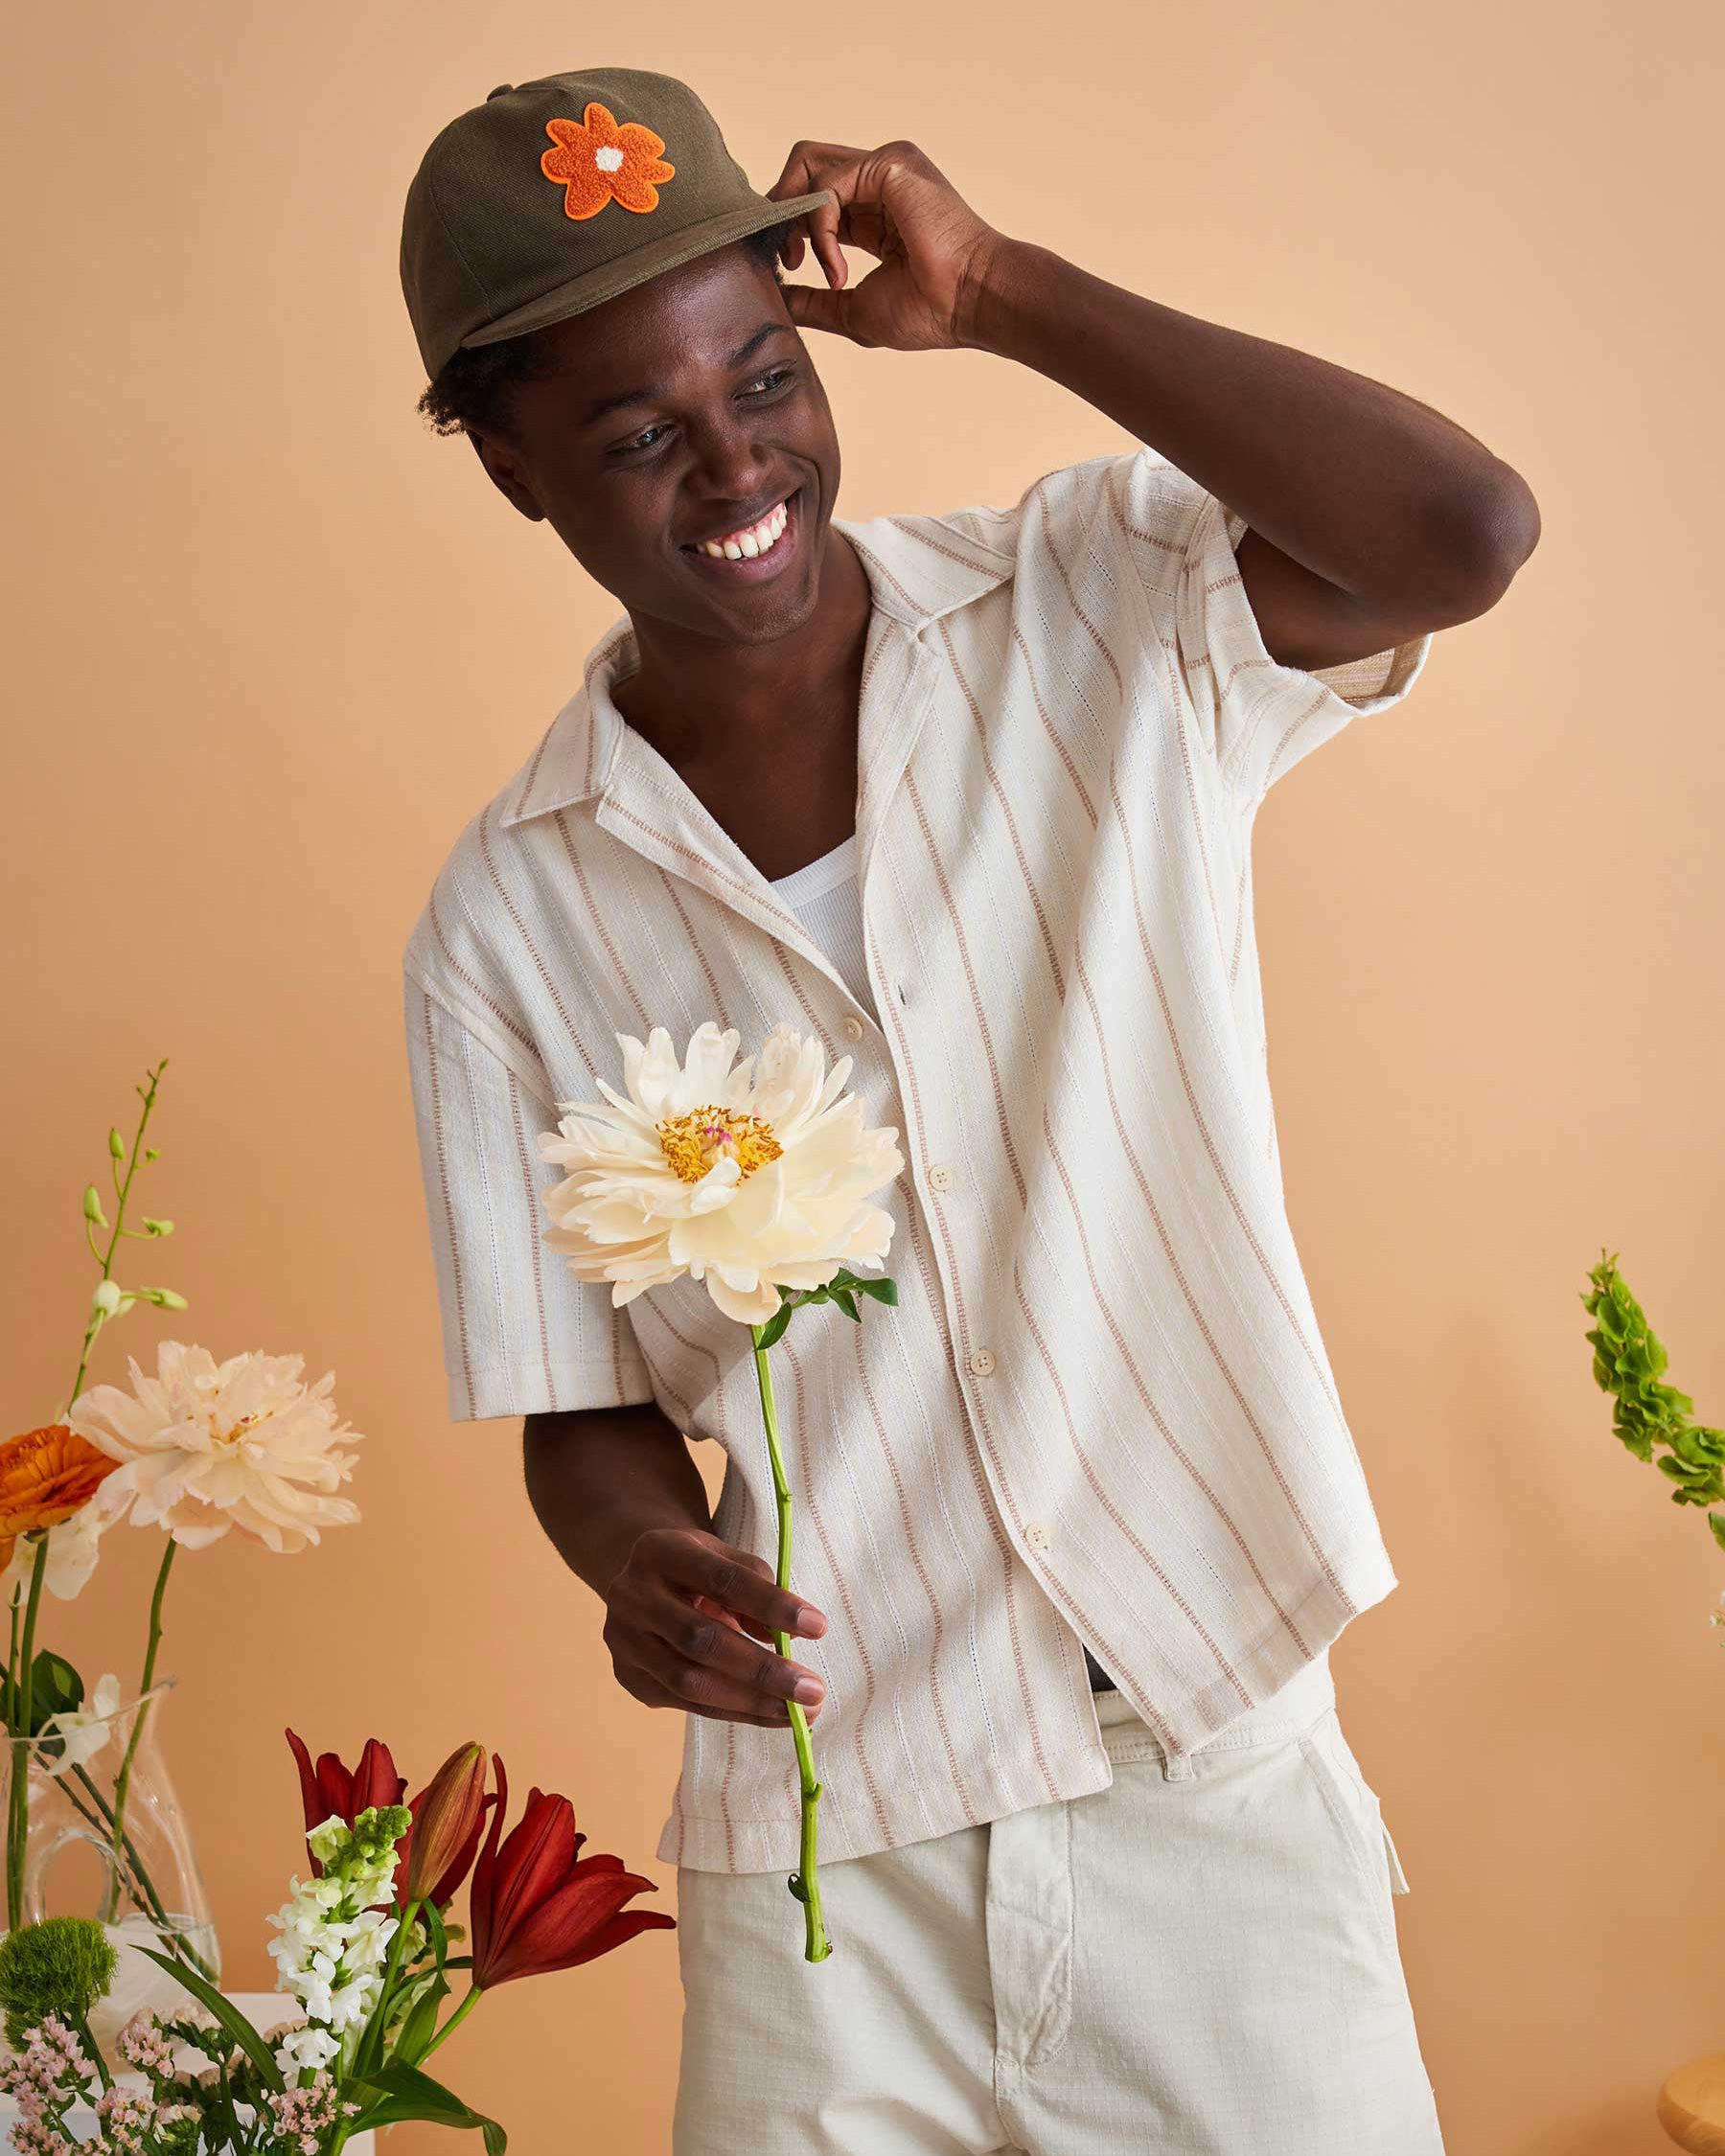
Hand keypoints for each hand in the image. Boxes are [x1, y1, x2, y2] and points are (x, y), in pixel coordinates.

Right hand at [603, 1525, 829, 1728]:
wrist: (635, 1578)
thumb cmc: (694, 1567)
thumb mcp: (722, 1556)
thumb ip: (756, 1586)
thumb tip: (785, 1639)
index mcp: (660, 1552)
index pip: (722, 1580)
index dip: (771, 1604)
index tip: (819, 1627)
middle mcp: (633, 1596)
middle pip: (702, 1640)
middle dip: (763, 1671)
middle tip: (813, 1690)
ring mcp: (625, 1641)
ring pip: (690, 1682)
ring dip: (751, 1703)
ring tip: (799, 1714)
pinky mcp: (629, 1678)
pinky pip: (686, 1703)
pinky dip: (733, 1712)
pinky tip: (769, 1715)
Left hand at [765, 137, 1006, 351]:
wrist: (971, 302)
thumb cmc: (928, 312)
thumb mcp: (852, 310)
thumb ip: (812, 301)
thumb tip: (775, 299)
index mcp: (874, 213)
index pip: (813, 197)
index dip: (788, 226)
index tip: (786, 267)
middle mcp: (878, 183)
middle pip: (803, 168)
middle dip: (781, 211)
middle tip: (787, 259)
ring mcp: (884, 168)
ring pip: (807, 166)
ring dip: (795, 218)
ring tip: (806, 263)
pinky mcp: (888, 165)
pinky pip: (826, 184)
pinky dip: (820, 229)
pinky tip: (838, 270)